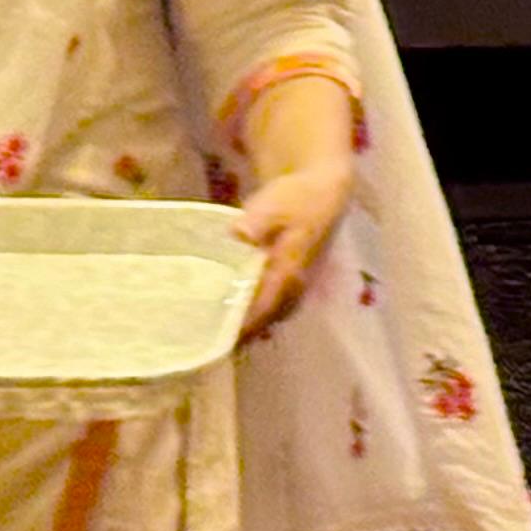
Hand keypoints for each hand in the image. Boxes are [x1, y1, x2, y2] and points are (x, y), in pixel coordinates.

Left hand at [231, 66, 358, 341]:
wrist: (326, 189)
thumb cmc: (298, 196)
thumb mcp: (275, 203)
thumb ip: (257, 222)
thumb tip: (239, 234)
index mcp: (290, 273)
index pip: (261, 311)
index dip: (237, 328)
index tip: (209, 341)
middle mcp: (296, 287)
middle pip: (264, 321)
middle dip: (238, 333)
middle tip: (204, 340)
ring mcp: (298, 287)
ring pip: (271, 317)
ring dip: (247, 327)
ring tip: (216, 330)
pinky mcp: (295, 282)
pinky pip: (274, 308)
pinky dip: (256, 315)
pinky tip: (236, 310)